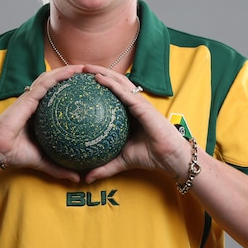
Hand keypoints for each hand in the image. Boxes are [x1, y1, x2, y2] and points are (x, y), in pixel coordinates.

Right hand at [0, 64, 85, 181]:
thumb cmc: (16, 154)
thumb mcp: (44, 161)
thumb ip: (59, 168)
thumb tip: (77, 179)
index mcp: (39, 113)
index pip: (57, 96)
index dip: (70, 90)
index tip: (88, 89)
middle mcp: (35, 102)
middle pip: (55, 83)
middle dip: (71, 75)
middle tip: (90, 73)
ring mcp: (30, 98)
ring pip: (51, 78)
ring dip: (67, 70)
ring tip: (83, 68)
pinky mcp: (26, 98)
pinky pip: (45, 84)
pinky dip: (58, 76)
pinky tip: (72, 72)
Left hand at [81, 65, 190, 183]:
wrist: (168, 158)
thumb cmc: (149, 156)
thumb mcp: (121, 161)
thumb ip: (104, 167)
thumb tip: (86, 178)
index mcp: (129, 112)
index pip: (112, 93)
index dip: (98, 85)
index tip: (80, 82)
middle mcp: (133, 104)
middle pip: (114, 82)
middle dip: (97, 73)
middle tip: (78, 69)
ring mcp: (139, 103)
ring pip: (118, 82)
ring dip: (102, 72)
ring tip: (86, 68)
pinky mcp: (142, 106)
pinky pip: (124, 93)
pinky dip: (111, 84)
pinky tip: (98, 79)